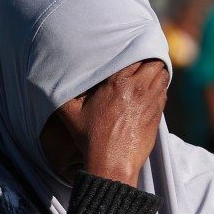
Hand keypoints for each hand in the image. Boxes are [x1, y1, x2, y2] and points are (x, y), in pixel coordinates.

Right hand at [63, 60, 168, 186]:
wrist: (111, 164)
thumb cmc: (89, 139)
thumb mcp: (69, 114)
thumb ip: (62, 93)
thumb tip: (50, 78)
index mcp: (117, 83)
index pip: (136, 54)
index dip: (134, 49)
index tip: (128, 49)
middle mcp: (138, 88)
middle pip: (154, 61)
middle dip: (148, 58)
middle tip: (139, 59)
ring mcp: (150, 101)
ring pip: (162, 74)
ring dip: (156, 71)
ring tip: (145, 72)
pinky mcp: (157, 114)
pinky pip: (164, 91)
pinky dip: (159, 87)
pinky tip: (149, 90)